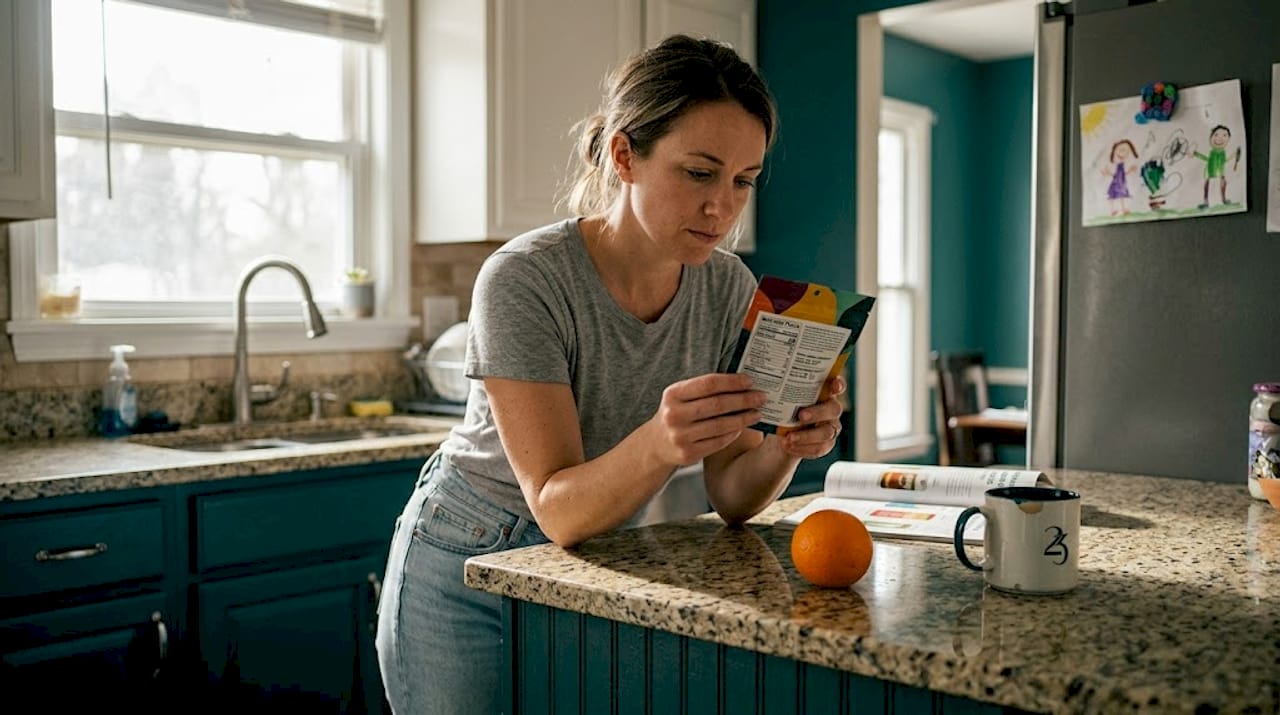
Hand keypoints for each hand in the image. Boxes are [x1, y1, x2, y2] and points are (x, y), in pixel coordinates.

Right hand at [650, 373, 765, 466]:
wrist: (656, 443)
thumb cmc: (677, 412)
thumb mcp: (682, 396)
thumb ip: (706, 388)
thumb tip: (742, 382)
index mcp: (673, 394)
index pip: (709, 383)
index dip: (732, 382)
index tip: (750, 381)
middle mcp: (674, 415)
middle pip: (717, 404)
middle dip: (744, 400)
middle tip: (761, 397)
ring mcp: (680, 436)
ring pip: (721, 425)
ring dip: (743, 418)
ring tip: (757, 413)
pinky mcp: (688, 453)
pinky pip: (719, 441)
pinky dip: (734, 433)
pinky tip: (743, 427)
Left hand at [780, 374, 846, 458]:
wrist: (780, 436)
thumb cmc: (783, 411)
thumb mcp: (781, 400)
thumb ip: (783, 393)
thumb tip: (767, 388)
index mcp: (823, 393)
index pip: (836, 385)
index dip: (839, 384)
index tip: (834, 385)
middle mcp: (830, 409)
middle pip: (834, 409)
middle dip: (818, 413)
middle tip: (801, 416)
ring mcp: (831, 427)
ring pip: (826, 432)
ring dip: (807, 436)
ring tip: (789, 438)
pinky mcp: (826, 444)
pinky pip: (820, 448)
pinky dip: (803, 448)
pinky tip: (789, 446)